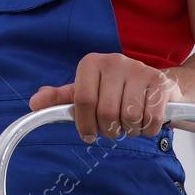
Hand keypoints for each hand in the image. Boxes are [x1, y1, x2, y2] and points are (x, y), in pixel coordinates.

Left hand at [29, 53, 182, 142]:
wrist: (153, 83)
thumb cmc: (114, 90)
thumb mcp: (85, 91)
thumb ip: (60, 99)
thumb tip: (34, 104)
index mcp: (91, 63)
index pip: (83, 100)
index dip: (85, 123)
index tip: (88, 134)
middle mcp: (114, 61)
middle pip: (106, 111)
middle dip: (108, 130)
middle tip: (111, 129)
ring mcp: (139, 69)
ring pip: (129, 117)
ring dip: (128, 130)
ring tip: (128, 124)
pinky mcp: (160, 82)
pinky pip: (151, 118)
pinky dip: (146, 130)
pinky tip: (144, 123)